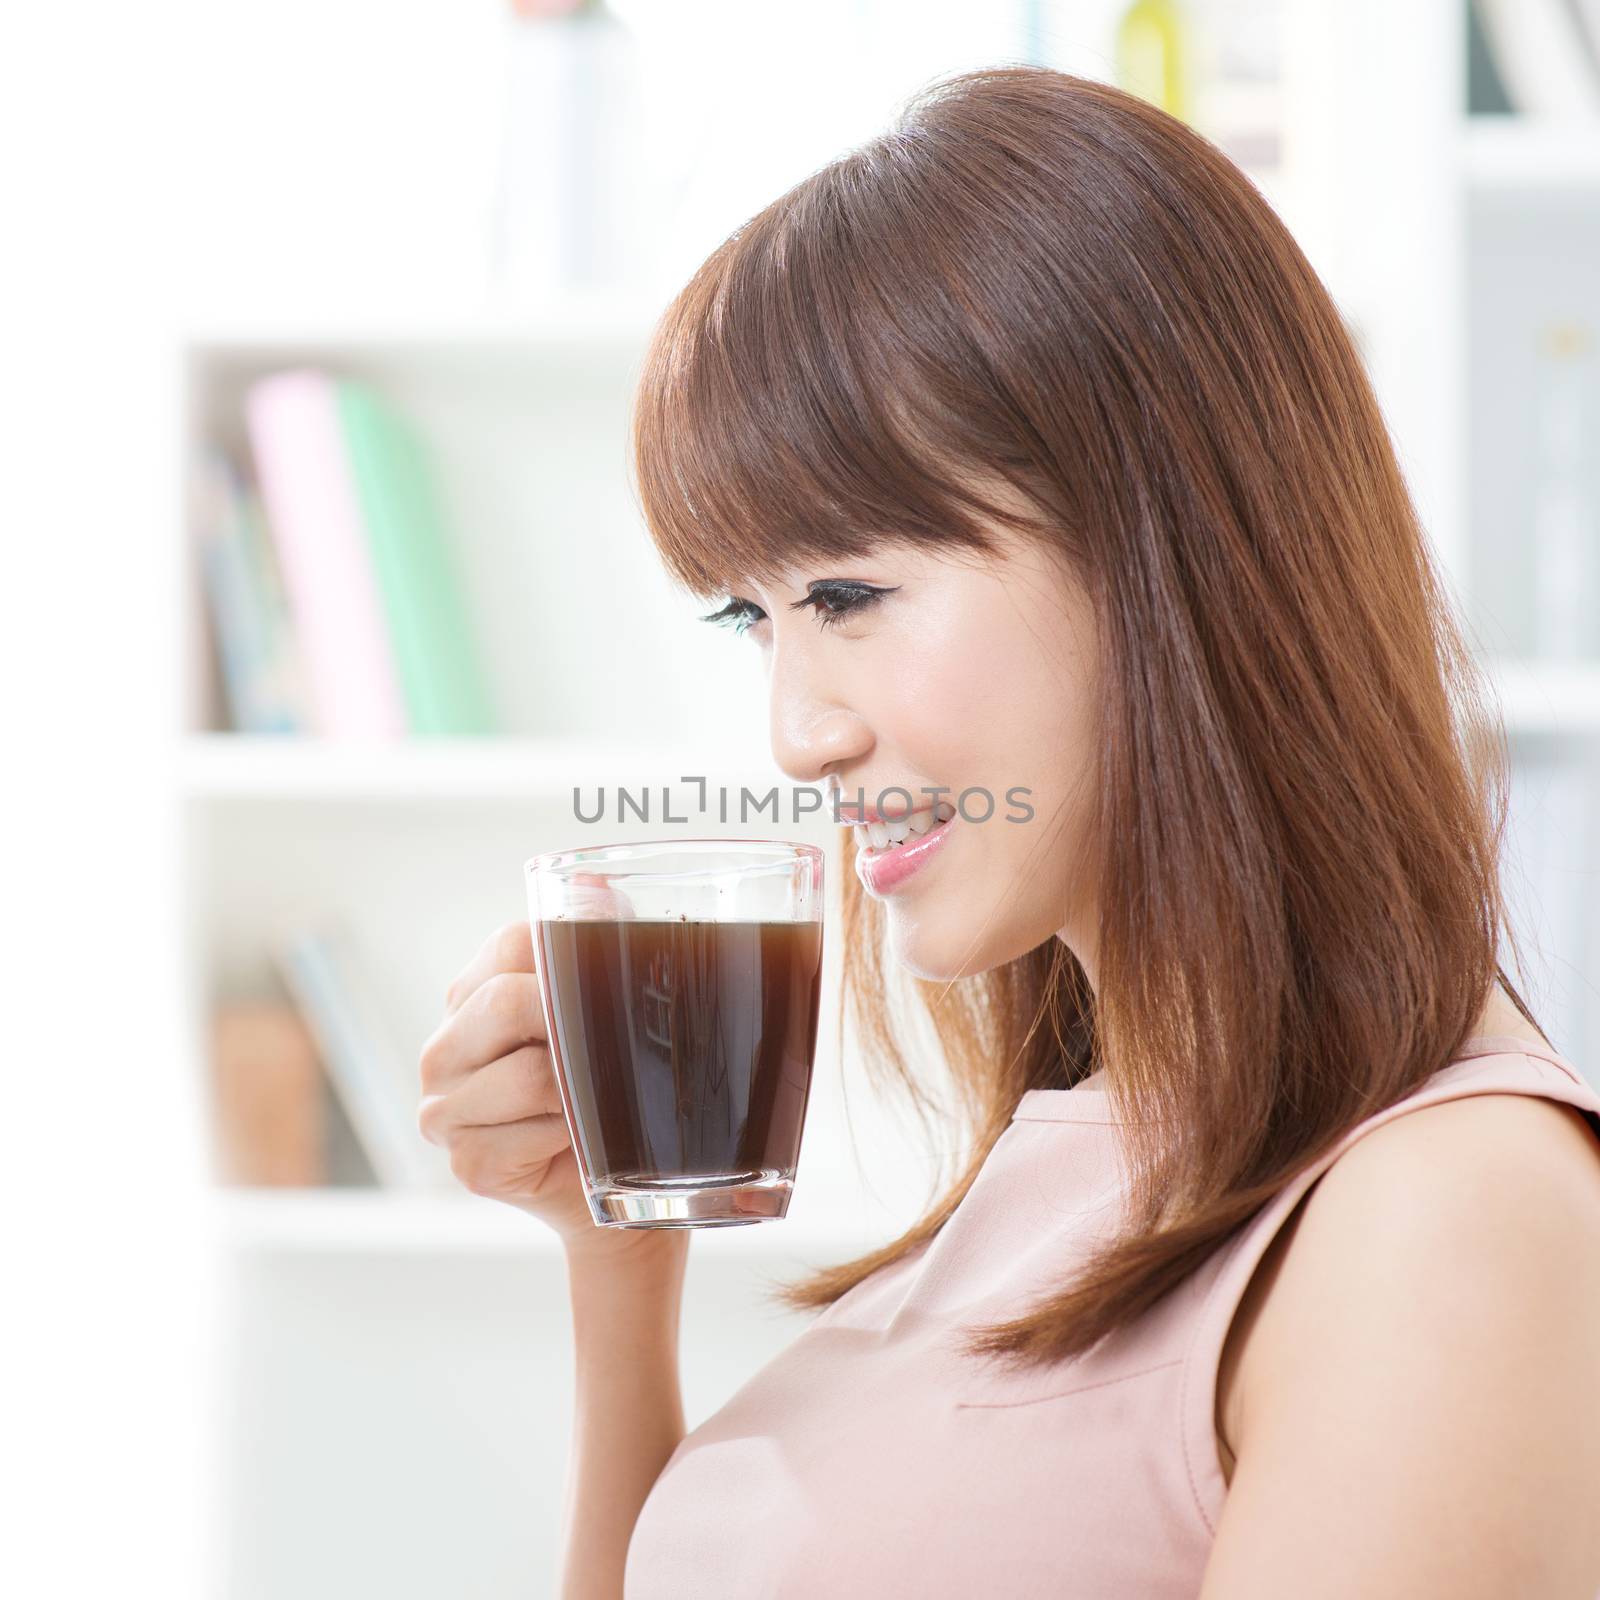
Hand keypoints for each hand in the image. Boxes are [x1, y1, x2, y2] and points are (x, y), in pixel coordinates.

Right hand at [417, 918, 668, 1266]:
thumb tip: (593, 885)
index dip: (571, 960)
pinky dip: (572, 1137)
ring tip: (598, 1097)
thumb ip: (601, 934)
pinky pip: (531, 1137)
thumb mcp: (609, 1000)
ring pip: (530, 1075)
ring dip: (581, 1089)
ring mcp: (444, 1108)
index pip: (512, 944)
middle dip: (575, 1024)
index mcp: (473, 992)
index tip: (611, 983)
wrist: (624, 1175)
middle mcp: (443, 1046)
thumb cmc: (614, 1077)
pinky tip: (576, 1140)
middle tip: (616, 1045)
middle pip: (509, 1003)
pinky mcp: (468, 1163)